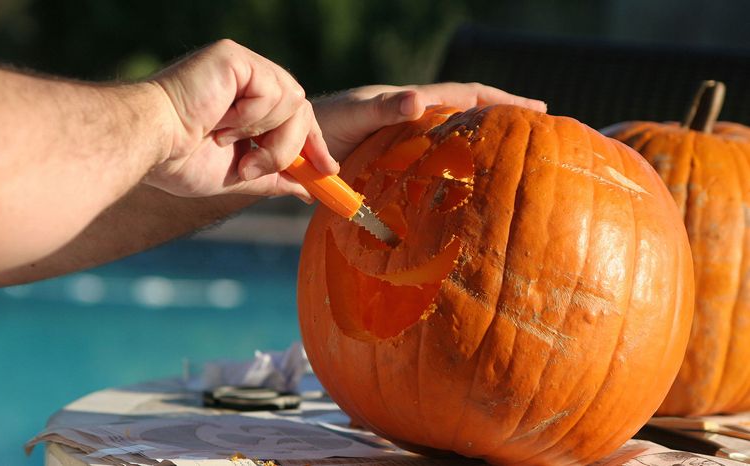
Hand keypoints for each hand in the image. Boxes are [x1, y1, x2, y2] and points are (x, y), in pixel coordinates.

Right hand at [147, 39, 337, 200]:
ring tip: (228, 145)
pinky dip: (252, 116)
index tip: (327, 171)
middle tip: (255, 168)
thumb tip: (307, 191)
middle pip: (301, 110)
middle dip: (291, 147)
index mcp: (245, 103)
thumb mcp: (237, 175)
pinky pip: (273, 90)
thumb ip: (273, 177)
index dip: (313, 144)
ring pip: (293, 102)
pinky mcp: (234, 57)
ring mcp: (242, 66)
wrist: (151, 145)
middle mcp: (246, 79)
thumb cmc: (180, 160)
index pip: (294, 117)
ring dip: (267, 136)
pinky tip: (221, 123)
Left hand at [313, 82, 546, 160]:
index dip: (500, 102)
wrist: (291, 147)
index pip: (465, 97)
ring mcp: (405, 144)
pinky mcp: (393, 167)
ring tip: (510, 164)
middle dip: (500, 123)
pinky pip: (432, 169)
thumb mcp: (353, 112)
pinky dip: (453, 176)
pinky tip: (464, 194)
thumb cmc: (319, 124)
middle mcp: (412, 121)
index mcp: (410, 105)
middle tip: (537, 134)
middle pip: (465, 118)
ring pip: (452, 144)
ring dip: (480, 149)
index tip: (537, 110)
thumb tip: (416, 100)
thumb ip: (382, 106)